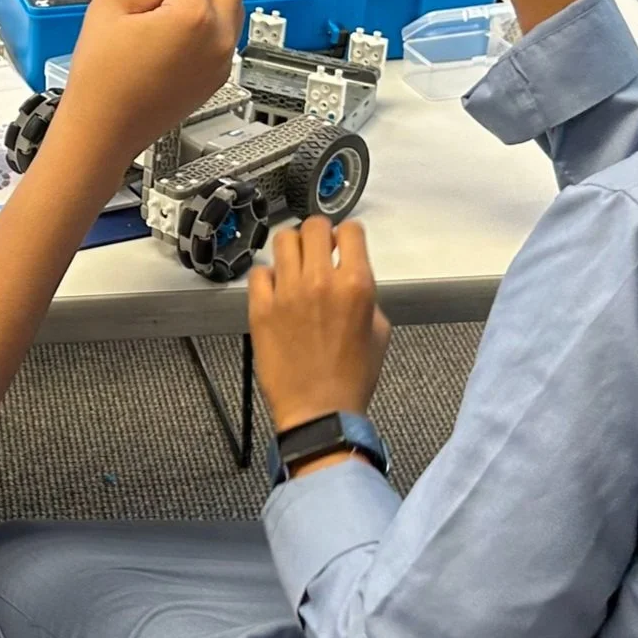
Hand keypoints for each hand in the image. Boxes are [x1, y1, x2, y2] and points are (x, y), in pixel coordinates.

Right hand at [50, 0, 245, 170]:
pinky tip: (188, 1)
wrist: (103, 132)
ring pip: (233, 2)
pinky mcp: (216, 74)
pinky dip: (213, 7)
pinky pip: (225, 29)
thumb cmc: (100, 81)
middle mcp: (217, 37)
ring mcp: (221, 59)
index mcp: (192, 15)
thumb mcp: (111, 10)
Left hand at [250, 218, 390, 433]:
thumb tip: (351, 277)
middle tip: (318, 248)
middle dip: (319, 234)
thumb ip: (367, 295)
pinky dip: (268, 276)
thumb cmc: (350, 378)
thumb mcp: (379, 332)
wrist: (319, 410)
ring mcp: (287, 293)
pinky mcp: (261, 308)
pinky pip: (259, 272)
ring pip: (283, 240)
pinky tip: (276, 289)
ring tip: (295, 265)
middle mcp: (321, 282)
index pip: (350, 230)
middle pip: (314, 226)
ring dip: (293, 248)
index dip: (347, 234)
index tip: (342, 241)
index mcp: (356, 285)